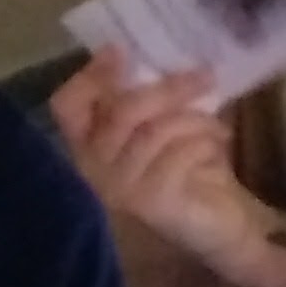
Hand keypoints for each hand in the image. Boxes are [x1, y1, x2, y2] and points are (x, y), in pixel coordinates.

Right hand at [47, 57, 272, 277]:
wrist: (218, 234)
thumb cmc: (188, 180)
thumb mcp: (163, 133)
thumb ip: (148, 106)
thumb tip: (156, 61)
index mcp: (90, 151)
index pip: (68, 108)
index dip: (89, 77)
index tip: (118, 52)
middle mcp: (94, 173)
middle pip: (122, 112)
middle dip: (167, 88)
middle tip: (205, 76)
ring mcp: (120, 190)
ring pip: (157, 130)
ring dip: (196, 120)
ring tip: (218, 128)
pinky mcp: (151, 201)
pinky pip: (179, 153)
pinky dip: (205, 143)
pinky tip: (217, 149)